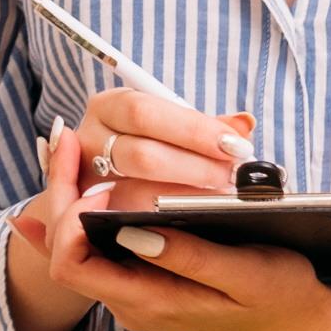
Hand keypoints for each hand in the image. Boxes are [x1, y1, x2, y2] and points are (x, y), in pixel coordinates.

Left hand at [12, 126, 330, 330]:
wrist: (307, 329)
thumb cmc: (286, 297)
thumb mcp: (248, 274)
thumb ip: (188, 258)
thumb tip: (132, 233)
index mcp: (151, 303)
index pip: (71, 263)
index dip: (68, 216)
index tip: (94, 177)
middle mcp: (133, 305)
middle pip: (63, 250)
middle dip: (58, 195)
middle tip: (66, 142)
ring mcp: (140, 296)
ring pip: (78, 248)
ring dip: (71, 200)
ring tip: (71, 153)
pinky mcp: (152, 284)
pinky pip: (102, 252)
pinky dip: (84, 218)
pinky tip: (73, 189)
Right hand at [73, 88, 255, 211]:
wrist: (117, 177)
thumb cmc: (158, 144)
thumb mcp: (177, 127)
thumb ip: (208, 126)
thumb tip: (244, 123)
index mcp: (109, 108)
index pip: (145, 113)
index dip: (194, 130)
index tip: (236, 146)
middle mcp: (89, 141)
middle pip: (142, 156)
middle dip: (197, 169)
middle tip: (233, 176)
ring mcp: (86, 181)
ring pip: (136, 194)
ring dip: (187, 198)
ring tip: (224, 198)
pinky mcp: (93, 216)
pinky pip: (134, 222)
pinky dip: (171, 221)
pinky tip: (200, 219)